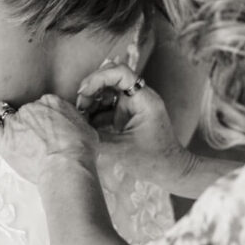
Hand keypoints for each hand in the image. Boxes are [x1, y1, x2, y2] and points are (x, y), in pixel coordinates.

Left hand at [0, 94, 97, 185]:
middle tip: (40, 139)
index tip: (52, 129)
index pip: (45, 105)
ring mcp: (15, 123)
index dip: (48, 118)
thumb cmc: (80, 152)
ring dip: (10, 121)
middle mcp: (31, 108)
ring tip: (17, 132)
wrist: (67, 168)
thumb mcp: (86, 128)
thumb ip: (73, 121)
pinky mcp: (4, 139)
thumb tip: (72, 124)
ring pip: (8, 115)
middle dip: (32, 122)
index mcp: (51, 103)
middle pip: (27, 110)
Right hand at [76, 63, 191, 192]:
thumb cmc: (154, 161)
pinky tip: (86, 126)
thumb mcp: (121, 150)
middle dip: (91, 90)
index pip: (120, 72)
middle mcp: (138, 98)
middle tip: (80, 107)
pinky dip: (94, 115)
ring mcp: (132, 106)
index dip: (99, 77)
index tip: (84, 91)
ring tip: (81, 118)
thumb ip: (95, 137)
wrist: (172, 172)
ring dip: (90, 103)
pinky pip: (106, 108)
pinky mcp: (126, 116)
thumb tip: (72, 127)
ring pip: (106, 93)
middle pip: (109, 79)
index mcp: (143, 99)